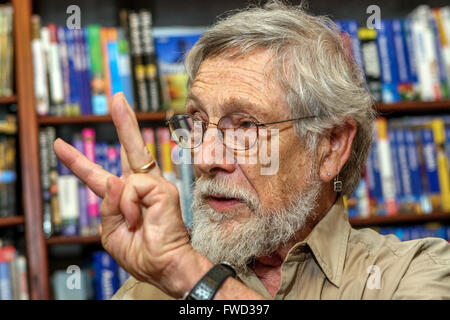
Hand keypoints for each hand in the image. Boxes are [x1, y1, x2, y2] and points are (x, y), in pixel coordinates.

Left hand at [54, 92, 203, 296]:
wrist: (165, 265)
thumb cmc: (143, 253)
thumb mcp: (112, 233)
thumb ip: (108, 206)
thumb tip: (115, 180)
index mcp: (126, 199)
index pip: (101, 176)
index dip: (79, 163)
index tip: (60, 146)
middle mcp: (142, 187)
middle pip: (131, 149)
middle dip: (124, 121)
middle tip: (116, 97)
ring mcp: (155, 185)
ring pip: (123, 177)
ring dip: (121, 208)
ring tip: (135, 224)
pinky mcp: (163, 188)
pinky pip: (131, 188)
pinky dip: (129, 207)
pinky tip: (140, 218)